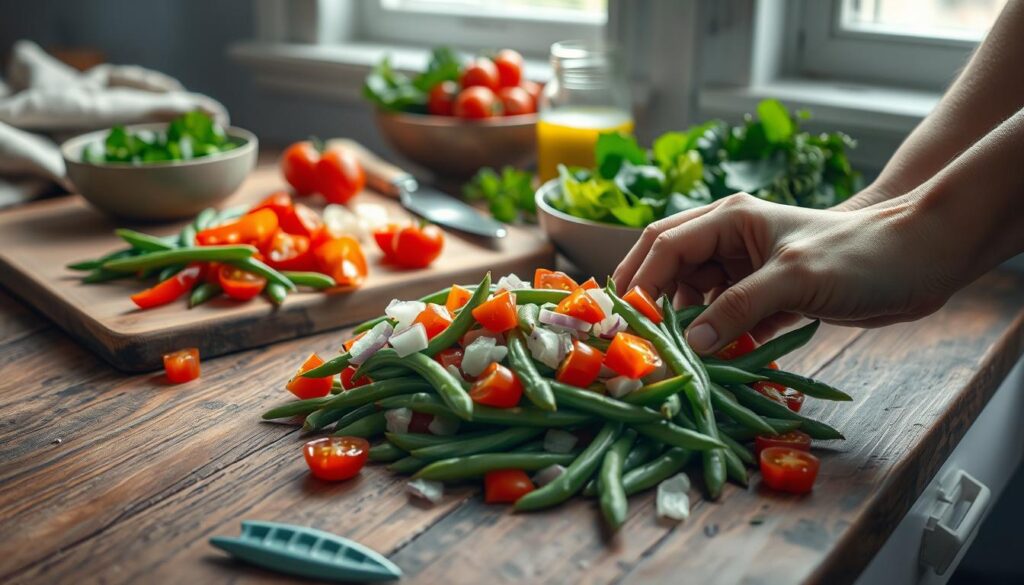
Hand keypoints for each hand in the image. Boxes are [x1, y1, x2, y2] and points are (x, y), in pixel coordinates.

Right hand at [612, 193, 964, 354]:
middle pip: (670, 268)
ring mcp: (747, 270)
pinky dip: (716, 339)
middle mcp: (730, 241)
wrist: (917, 262)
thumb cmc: (856, 255)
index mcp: (729, 218)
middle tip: (635, 339)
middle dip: (652, 302)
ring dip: (685, 325)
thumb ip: (737, 308)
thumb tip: (690, 343)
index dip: (640, 280)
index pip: (665, 244)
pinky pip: (725, 319)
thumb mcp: (792, 279)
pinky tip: (712, 362)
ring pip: (695, 297)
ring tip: (674, 357)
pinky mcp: (765, 298)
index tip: (625, 319)